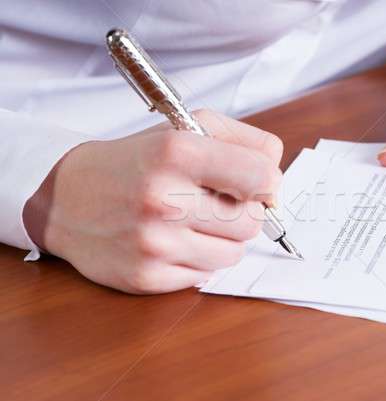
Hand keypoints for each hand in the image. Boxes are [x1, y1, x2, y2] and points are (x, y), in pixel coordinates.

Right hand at [24, 110, 282, 293]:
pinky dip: (197, 260)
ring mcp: (153, 242)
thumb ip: (244, 141)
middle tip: (217, 203)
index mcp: (178, 152)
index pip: (261, 177)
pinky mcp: (146, 277)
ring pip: (234, 253)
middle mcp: (164, 198)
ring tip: (193, 221)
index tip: (255, 184)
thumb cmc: (136, 162)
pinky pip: (205, 276)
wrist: (67, 198)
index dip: (266, 182)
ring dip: (222, 239)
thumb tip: (277, 178)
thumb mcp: (185, 128)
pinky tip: (173, 242)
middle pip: (251, 222)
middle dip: (242, 212)